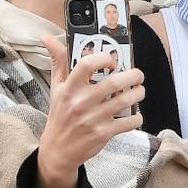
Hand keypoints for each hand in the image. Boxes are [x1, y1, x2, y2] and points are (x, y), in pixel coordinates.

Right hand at [35, 35, 144, 187]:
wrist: (59, 150)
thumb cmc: (60, 114)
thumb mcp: (56, 87)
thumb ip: (58, 61)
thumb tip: (48, 37)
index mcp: (69, 88)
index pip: (87, 64)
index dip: (105, 58)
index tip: (114, 60)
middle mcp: (81, 102)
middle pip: (114, 82)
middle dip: (133, 76)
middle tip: (138, 75)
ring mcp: (93, 119)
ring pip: (125, 101)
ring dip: (138, 94)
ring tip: (139, 91)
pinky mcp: (104, 133)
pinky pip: (129, 122)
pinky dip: (137, 117)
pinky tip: (135, 114)